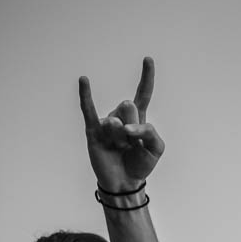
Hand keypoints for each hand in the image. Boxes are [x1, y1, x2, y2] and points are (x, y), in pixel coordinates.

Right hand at [80, 57, 161, 192]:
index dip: (146, 77)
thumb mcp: (156, 148)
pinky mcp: (94, 131)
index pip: (144, 93)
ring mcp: (107, 123)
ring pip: (115, 121)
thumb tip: (128, 125)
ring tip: (120, 148)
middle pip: (129, 107)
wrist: (125, 182)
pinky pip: (89, 110)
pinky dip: (86, 95)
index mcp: (139, 118)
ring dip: (120, 138)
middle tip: (132, 142)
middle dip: (133, 127)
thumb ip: (150, 132)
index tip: (147, 59)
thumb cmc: (141, 164)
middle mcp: (121, 116)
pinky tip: (84, 80)